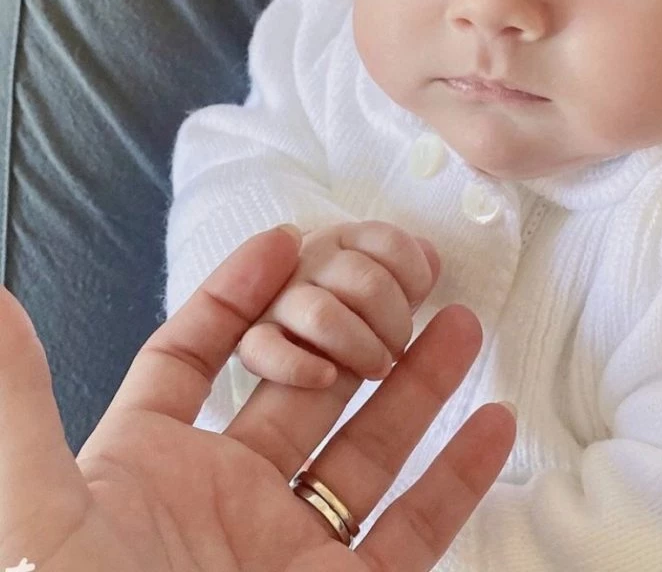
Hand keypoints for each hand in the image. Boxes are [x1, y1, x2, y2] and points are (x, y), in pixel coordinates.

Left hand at [0, 225, 514, 571]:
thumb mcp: (41, 525)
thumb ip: (22, 411)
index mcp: (150, 474)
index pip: (197, 360)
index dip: (238, 298)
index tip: (289, 242)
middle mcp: (226, 505)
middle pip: (303, 391)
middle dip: (352, 329)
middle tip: (404, 273)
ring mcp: (292, 554)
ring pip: (368, 450)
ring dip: (417, 387)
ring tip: (461, 323)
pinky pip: (414, 533)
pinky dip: (457, 480)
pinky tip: (493, 422)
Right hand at [238, 221, 439, 387]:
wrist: (270, 324)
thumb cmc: (344, 302)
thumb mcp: (380, 275)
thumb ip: (407, 265)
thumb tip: (431, 256)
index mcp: (345, 240)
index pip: (392, 244)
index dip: (415, 276)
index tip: (415, 297)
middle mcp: (309, 260)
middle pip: (369, 283)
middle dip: (395, 321)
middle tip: (395, 346)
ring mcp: (277, 301)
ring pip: (324, 316)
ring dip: (361, 347)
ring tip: (376, 368)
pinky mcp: (250, 343)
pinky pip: (266, 352)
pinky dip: (299, 367)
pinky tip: (328, 377)